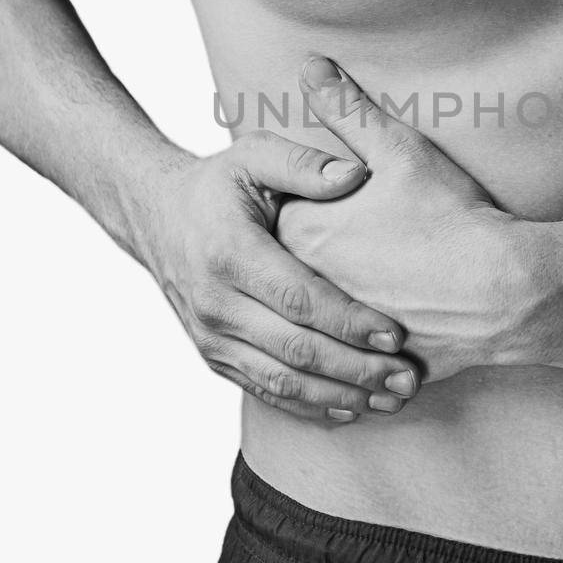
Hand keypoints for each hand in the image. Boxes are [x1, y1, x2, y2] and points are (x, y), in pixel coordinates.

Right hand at [144, 131, 421, 422]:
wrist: (155, 216)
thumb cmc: (218, 184)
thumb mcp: (254, 154)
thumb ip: (304, 164)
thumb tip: (357, 174)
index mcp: (229, 253)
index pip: (297, 298)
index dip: (348, 321)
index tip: (396, 335)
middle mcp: (216, 303)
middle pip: (296, 350)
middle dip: (357, 369)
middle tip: (407, 379)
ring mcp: (211, 337)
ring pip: (282, 382)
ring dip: (341, 396)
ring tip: (392, 401)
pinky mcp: (214, 357)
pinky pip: (265, 391)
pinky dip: (311, 406)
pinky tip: (353, 408)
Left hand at [276, 56, 532, 383]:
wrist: (507, 291)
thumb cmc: (451, 218)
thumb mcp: (398, 149)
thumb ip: (347, 109)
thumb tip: (311, 65)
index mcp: (303, 235)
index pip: (267, 217)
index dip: (289, 205)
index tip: (304, 201)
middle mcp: (312, 289)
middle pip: (286, 272)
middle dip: (300, 261)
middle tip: (335, 244)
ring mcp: (342, 334)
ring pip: (318, 325)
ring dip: (328, 313)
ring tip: (358, 294)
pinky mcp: (376, 367)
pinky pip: (356, 365)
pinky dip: (363, 356)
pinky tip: (383, 340)